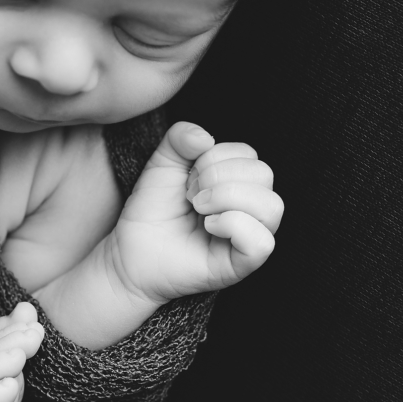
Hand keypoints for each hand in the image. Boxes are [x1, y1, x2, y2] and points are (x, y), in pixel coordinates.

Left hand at [106, 121, 283, 304]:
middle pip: (265, 174)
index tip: (188, 179)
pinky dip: (234, 225)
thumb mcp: (162, 164)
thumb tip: (206, 137)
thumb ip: (180, 139)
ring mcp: (249, 236)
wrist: (130, 252)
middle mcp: (250, 208)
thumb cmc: (153, 212)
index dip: (215, 158)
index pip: (250, 155)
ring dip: (228, 197)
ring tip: (200, 209)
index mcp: (237, 183)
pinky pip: (262, 241)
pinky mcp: (242, 263)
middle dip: (219, 176)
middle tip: (191, 195)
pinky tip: (209, 227)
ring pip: (272, 206)